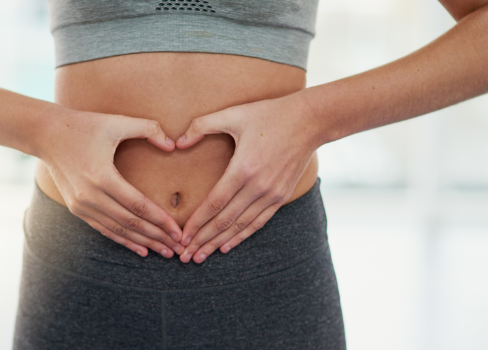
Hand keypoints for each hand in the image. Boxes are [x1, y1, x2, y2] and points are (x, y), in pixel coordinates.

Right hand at [35, 108, 183, 257]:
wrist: (46, 134)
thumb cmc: (84, 125)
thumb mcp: (117, 122)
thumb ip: (148, 128)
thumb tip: (173, 145)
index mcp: (102, 176)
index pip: (138, 205)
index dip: (160, 220)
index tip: (178, 232)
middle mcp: (90, 196)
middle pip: (130, 223)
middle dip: (157, 237)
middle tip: (178, 248)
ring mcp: (81, 205)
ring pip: (118, 231)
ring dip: (143, 243)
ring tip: (165, 252)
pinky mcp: (76, 208)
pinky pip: (104, 229)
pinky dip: (124, 240)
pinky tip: (141, 249)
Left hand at [175, 93, 317, 262]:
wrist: (310, 121)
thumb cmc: (268, 114)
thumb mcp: (233, 114)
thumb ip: (202, 126)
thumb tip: (177, 142)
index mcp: (243, 169)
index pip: (214, 204)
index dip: (196, 223)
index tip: (181, 236)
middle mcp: (258, 187)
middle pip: (224, 221)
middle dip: (202, 240)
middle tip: (184, 255)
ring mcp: (272, 194)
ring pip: (240, 226)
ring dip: (218, 243)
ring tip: (199, 257)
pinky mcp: (281, 196)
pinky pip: (258, 222)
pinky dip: (241, 236)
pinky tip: (226, 246)